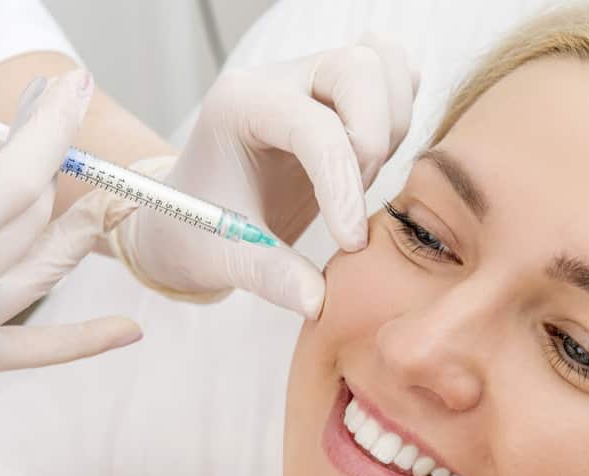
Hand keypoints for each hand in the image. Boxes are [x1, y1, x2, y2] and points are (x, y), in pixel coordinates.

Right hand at [0, 0, 137, 465]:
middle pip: (34, 220)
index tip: (70, 86)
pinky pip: (32, 354)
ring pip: (43, 276)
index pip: (17, 178)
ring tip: (102, 188)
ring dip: (76, 230)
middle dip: (57, 160)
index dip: (51, 126)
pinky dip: (82, 342)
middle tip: (61, 115)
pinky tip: (128, 328)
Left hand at [115, 37, 418, 316]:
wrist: (189, 217)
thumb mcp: (223, 259)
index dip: (343, 186)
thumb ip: (269, 276)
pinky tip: (371, 163)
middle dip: (373, 140)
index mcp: (239, 105)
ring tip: (361, 180)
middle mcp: (279, 78)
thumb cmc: (197, 231)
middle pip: (360, 68)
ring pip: (385, 64)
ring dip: (390, 126)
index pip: (314, 127)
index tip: (351, 244)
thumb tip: (317, 300)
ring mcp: (311, 77)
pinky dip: (398, 116)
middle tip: (355, 198)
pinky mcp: (338, 91)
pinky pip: (394, 77)